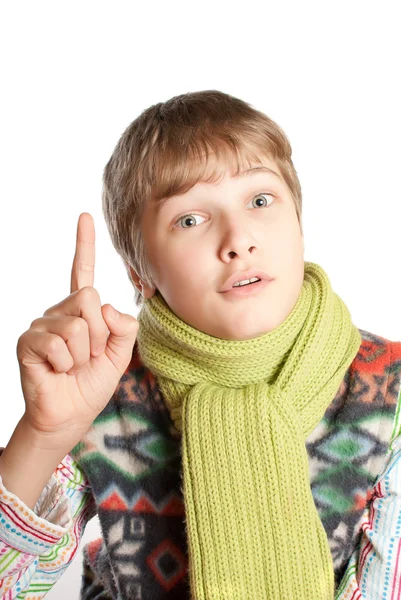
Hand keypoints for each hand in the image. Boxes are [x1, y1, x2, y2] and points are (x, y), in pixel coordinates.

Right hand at [16, 212, 138, 443]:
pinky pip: (58, 342)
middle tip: (89, 356)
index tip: (85, 216)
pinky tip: (57, 370)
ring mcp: (42, 325)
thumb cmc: (92, 383)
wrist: (70, 414)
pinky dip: (66, 363)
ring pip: (77, 325)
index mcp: (82, 311)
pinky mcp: (28, 341)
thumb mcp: (121, 354)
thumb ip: (124, 327)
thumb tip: (106, 307)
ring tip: (72, 366)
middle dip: (100, 334)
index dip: (84, 244)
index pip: (82, 271)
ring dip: (84, 353)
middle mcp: (60, 311)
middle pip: (89, 298)